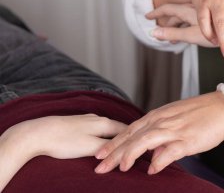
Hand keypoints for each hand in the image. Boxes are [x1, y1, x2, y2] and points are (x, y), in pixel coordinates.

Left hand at [3, 114, 127, 158]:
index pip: (127, 130)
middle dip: (126, 137)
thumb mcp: (91, 147)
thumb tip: (125, 148)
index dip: (136, 139)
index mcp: (104, 122)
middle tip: (134, 147)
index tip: (143, 146)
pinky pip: (95, 129)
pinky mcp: (75, 123)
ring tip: (120, 145)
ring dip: (114, 136)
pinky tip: (99, 140)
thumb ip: (109, 147)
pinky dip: (102, 135)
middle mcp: (97, 117)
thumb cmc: (64, 141)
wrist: (37, 134)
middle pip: (117, 128)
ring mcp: (86, 119)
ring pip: (106, 128)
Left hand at [94, 93, 223, 174]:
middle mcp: (161, 121)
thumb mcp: (174, 120)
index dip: (113, 142)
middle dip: (114, 151)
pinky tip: (152, 170)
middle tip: (99, 166)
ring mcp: (174, 129)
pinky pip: (171, 150)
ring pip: (146, 141)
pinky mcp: (188, 139)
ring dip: (131, 154)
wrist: (223, 107)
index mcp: (157, 116)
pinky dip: (160, 160)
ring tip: (120, 168)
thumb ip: (160, 137)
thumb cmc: (199, 114)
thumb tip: (152, 158)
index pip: (129, 130)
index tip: (100, 154)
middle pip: (132, 136)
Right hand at [146, 4, 215, 47]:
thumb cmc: (219, 33)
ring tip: (173, 37)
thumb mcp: (192, 34)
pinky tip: (191, 35)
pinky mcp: (216, 20)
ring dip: (178, 25)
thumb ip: (173, 33)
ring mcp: (207, 13)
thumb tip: (153, 34)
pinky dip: (191, 28)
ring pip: (187, 17)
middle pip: (177, 12)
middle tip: (157, 28)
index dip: (157, 12)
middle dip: (167, 21)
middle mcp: (197, 9)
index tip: (147, 16)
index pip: (169, 9)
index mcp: (190, 10)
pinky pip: (198, 21)